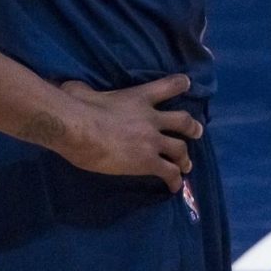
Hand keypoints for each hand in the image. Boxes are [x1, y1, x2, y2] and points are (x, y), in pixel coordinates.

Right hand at [51, 74, 203, 191]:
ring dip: (185, 158)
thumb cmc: (76, 106)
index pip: (167, 87)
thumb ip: (85, 90)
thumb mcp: (80, 90)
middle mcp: (151, 118)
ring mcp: (152, 141)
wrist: (77, 129)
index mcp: (137, 97)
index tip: (187, 83)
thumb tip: (74, 89)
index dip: (179, 84)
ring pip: (181, 150)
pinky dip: (175, 181)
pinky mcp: (148, 162)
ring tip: (185, 165)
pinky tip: (173, 187)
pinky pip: (170, 173)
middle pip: (183, 121)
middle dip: (192, 127)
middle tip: (196, 131)